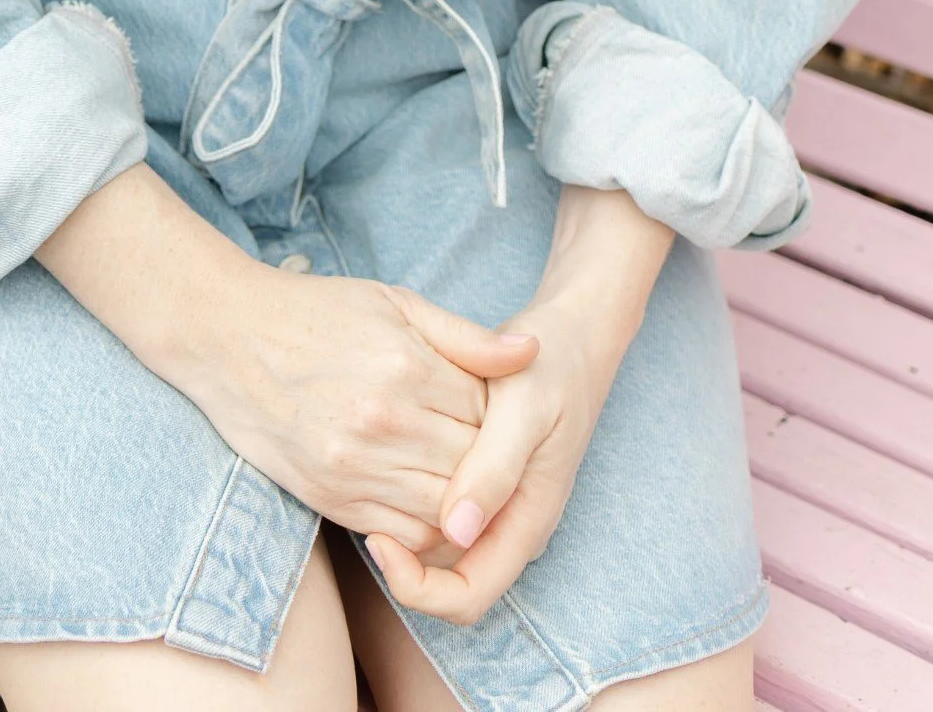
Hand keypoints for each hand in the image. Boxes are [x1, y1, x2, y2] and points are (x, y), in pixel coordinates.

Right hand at [182, 267, 539, 550]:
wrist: (228, 340)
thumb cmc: (317, 313)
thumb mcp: (395, 303)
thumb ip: (465, 337)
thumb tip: (531, 353)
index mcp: (406, 367)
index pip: (490, 413)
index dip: (502, 415)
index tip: (497, 407)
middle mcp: (384, 423)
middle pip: (472, 466)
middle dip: (488, 460)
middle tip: (485, 444)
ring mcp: (354, 467)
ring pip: (444, 511)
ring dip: (461, 500)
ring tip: (459, 472)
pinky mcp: (330, 499)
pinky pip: (401, 534)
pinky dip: (424, 526)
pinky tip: (424, 495)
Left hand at [366, 187, 673, 624]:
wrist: (572, 335)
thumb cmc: (551, 365)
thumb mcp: (525, 409)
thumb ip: (494, 470)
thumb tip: (455, 531)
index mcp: (526, 523)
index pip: (466, 597)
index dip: (416, 585)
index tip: (376, 538)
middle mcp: (510, 528)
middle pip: (445, 583)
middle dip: (400, 562)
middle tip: (359, 512)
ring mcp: (496, 508)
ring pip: (436, 552)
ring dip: (402, 532)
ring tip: (368, 483)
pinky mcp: (480, 483)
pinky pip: (437, 514)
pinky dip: (409, 500)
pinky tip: (385, 466)